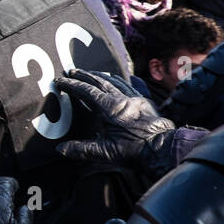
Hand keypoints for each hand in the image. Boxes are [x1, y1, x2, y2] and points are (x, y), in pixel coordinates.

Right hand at [55, 69, 177, 178]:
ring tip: (92, 73)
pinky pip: (131, 85)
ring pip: (116, 81)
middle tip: (72, 71)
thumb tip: (60, 149)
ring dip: (101, 76)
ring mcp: (135, 99)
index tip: (60, 80)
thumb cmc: (135, 151)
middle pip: (100, 82)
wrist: (162, 149)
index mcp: (109, 108)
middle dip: (84, 75)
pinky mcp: (145, 102)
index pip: (86, 91)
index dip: (72, 85)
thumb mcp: (105, 153)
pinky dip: (121, 80)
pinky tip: (118, 79)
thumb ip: (81, 149)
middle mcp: (122, 99)